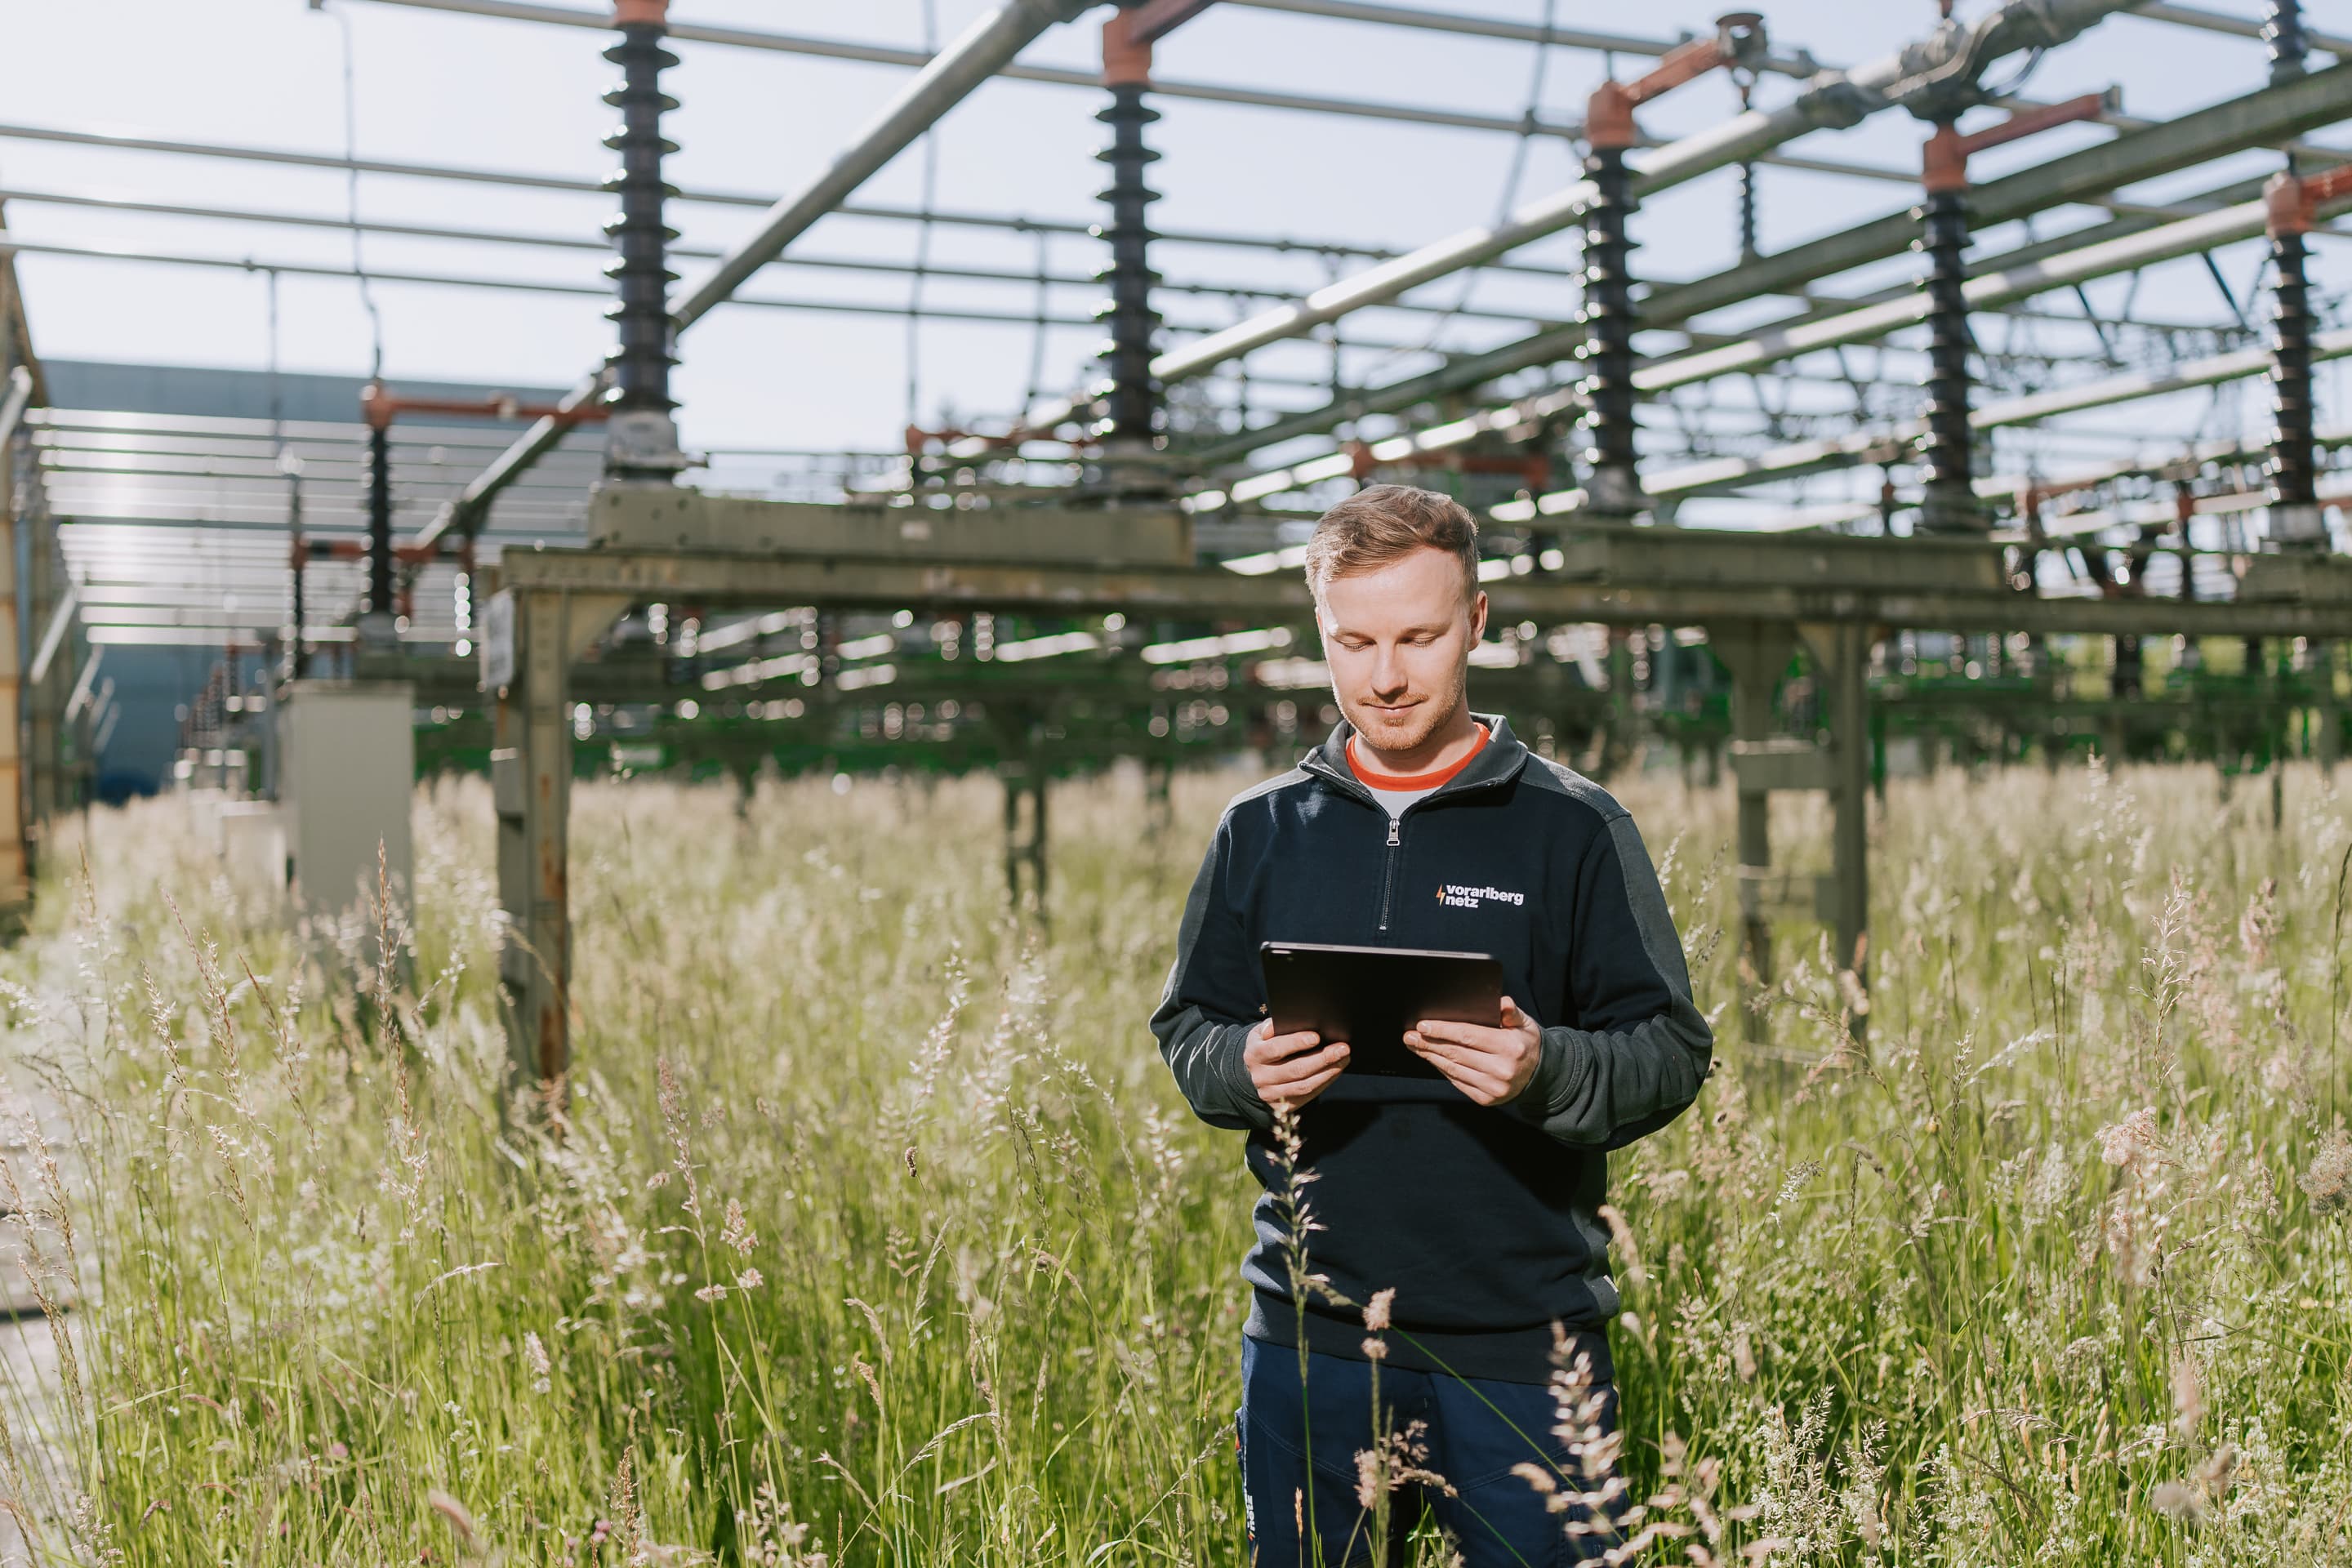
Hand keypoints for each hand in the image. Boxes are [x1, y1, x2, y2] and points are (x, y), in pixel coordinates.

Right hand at [1244, 1019, 1348, 1106]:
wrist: (1255, 1074)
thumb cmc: (1265, 1047)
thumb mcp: (1261, 1034)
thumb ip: (1271, 1027)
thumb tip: (1283, 1022)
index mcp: (1254, 1055)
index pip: (1276, 1049)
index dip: (1296, 1042)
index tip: (1316, 1037)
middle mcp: (1260, 1077)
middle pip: (1295, 1070)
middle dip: (1322, 1058)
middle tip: (1342, 1048)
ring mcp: (1270, 1094)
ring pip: (1304, 1086)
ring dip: (1328, 1072)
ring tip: (1344, 1059)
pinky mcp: (1282, 1106)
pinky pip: (1307, 1096)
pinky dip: (1324, 1082)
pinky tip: (1335, 1071)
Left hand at [1406, 996, 1542, 1106]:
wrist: (1541, 1075)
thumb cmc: (1527, 1043)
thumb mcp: (1525, 1024)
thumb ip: (1511, 1012)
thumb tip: (1501, 1003)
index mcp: (1510, 1047)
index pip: (1468, 1035)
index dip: (1443, 1030)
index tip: (1422, 1025)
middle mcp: (1502, 1069)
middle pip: (1456, 1053)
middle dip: (1429, 1043)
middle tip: (1409, 1035)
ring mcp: (1494, 1087)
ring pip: (1453, 1069)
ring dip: (1431, 1056)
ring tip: (1415, 1046)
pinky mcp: (1487, 1099)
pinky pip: (1458, 1082)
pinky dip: (1443, 1070)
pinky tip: (1432, 1059)